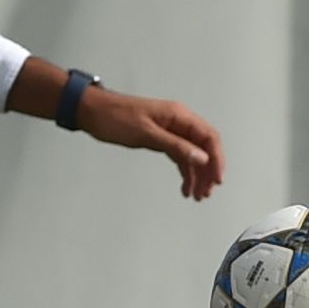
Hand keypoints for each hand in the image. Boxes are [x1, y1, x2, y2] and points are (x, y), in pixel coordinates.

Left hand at [52, 79, 224, 201]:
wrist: (92, 112)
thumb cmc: (115, 118)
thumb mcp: (146, 134)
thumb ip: (175, 146)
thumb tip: (202, 158)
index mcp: (179, 116)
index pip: (208, 137)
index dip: (217, 159)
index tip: (217, 180)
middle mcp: (178, 121)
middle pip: (204, 147)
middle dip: (208, 171)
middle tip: (205, 193)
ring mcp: (170, 130)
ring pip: (193, 154)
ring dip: (197, 174)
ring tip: (197, 195)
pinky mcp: (160, 138)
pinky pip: (179, 155)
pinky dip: (184, 171)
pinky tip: (184, 186)